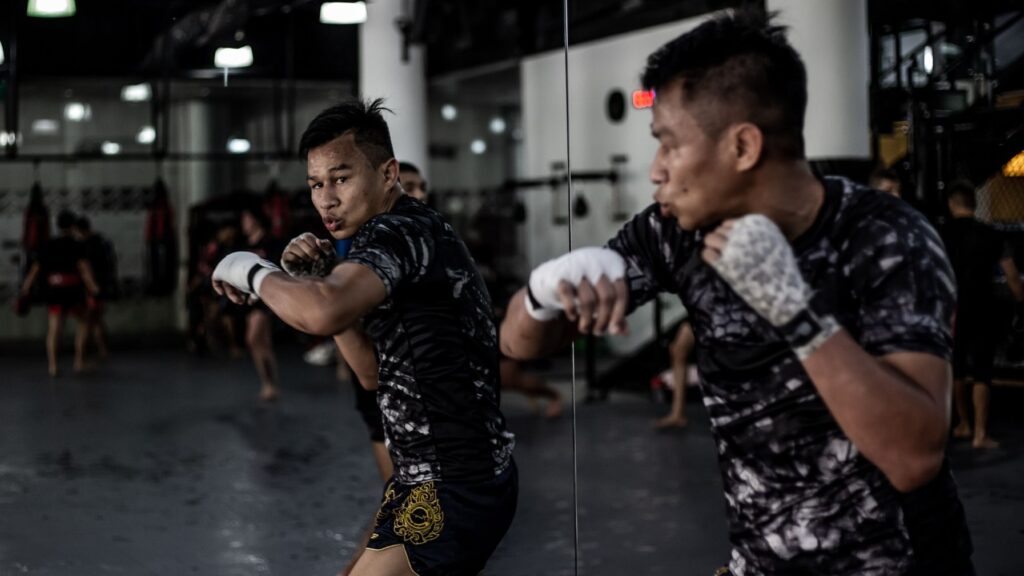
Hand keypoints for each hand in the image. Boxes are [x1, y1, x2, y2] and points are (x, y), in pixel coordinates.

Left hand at [212, 251, 280, 304]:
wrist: (256, 273)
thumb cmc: (263, 279)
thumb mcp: (262, 284)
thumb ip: (254, 291)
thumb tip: (250, 302)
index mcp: (249, 259)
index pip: (245, 276)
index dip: (246, 288)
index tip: (249, 297)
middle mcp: (238, 259)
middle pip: (236, 279)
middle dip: (239, 292)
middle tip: (242, 302)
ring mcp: (228, 263)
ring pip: (228, 282)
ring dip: (232, 294)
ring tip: (238, 301)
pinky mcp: (220, 269)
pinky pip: (216, 279)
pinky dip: (218, 287)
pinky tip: (221, 293)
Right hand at [282, 233, 336, 276]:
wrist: (318, 276)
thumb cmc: (325, 262)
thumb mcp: (329, 254)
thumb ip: (326, 246)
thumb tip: (318, 241)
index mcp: (306, 238)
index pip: (306, 236)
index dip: (313, 245)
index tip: (319, 254)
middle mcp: (297, 242)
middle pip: (299, 241)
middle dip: (309, 250)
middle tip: (316, 258)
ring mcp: (290, 250)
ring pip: (292, 247)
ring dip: (302, 254)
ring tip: (309, 261)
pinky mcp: (286, 259)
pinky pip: (287, 255)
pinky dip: (295, 259)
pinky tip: (301, 263)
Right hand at [526, 247, 628, 335]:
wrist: (552, 279)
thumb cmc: (580, 289)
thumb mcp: (600, 299)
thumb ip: (614, 312)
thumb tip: (625, 331)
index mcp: (610, 265)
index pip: (621, 291)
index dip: (619, 313)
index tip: (614, 330)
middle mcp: (595, 262)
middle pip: (607, 296)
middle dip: (604, 319)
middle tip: (598, 332)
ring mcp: (577, 267)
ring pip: (588, 299)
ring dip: (587, 320)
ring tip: (585, 329)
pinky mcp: (560, 275)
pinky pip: (568, 295)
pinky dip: (571, 310)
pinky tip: (572, 317)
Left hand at [702, 215, 837, 358]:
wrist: (782, 291)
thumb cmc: (781, 268)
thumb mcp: (776, 242)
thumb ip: (760, 233)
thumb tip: (740, 230)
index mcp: (756, 227)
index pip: (731, 222)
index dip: (729, 231)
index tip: (732, 240)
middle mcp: (742, 234)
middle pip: (718, 229)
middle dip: (719, 238)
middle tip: (723, 249)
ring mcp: (732, 249)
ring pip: (709, 238)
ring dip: (712, 246)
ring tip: (719, 255)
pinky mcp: (725, 265)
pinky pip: (707, 254)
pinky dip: (709, 257)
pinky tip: (716, 263)